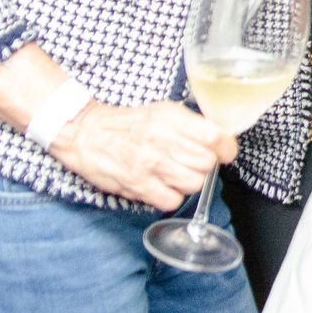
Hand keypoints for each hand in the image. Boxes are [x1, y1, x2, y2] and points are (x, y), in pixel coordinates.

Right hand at [49, 101, 235, 209]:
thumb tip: (221, 138)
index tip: (225, 152)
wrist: (85, 133)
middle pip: (207, 163)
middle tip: (192, 162)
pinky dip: (171, 197)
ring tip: (177, 174)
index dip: (226, 148)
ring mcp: (149, 164)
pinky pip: (172, 201)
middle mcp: (161, 140)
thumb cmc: (128, 124)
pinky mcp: (137, 185)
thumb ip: (192, 123)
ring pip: (194, 184)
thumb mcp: (163, 111)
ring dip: (190, 182)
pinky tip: (163, 186)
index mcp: (171, 118)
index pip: (215, 137)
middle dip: (205, 165)